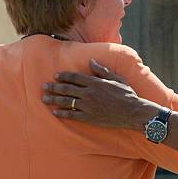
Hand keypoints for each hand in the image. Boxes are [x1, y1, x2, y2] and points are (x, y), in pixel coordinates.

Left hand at [41, 59, 159, 130]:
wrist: (133, 112)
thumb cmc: (127, 94)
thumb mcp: (116, 78)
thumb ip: (102, 70)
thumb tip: (91, 61)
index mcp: (95, 82)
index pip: (75, 77)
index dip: (63, 76)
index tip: (55, 76)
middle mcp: (89, 93)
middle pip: (67, 88)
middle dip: (54, 87)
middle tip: (44, 87)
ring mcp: (88, 106)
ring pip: (66, 101)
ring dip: (54, 99)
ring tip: (44, 99)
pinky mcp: (89, 117)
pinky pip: (72, 115)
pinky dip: (62, 113)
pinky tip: (55, 112)